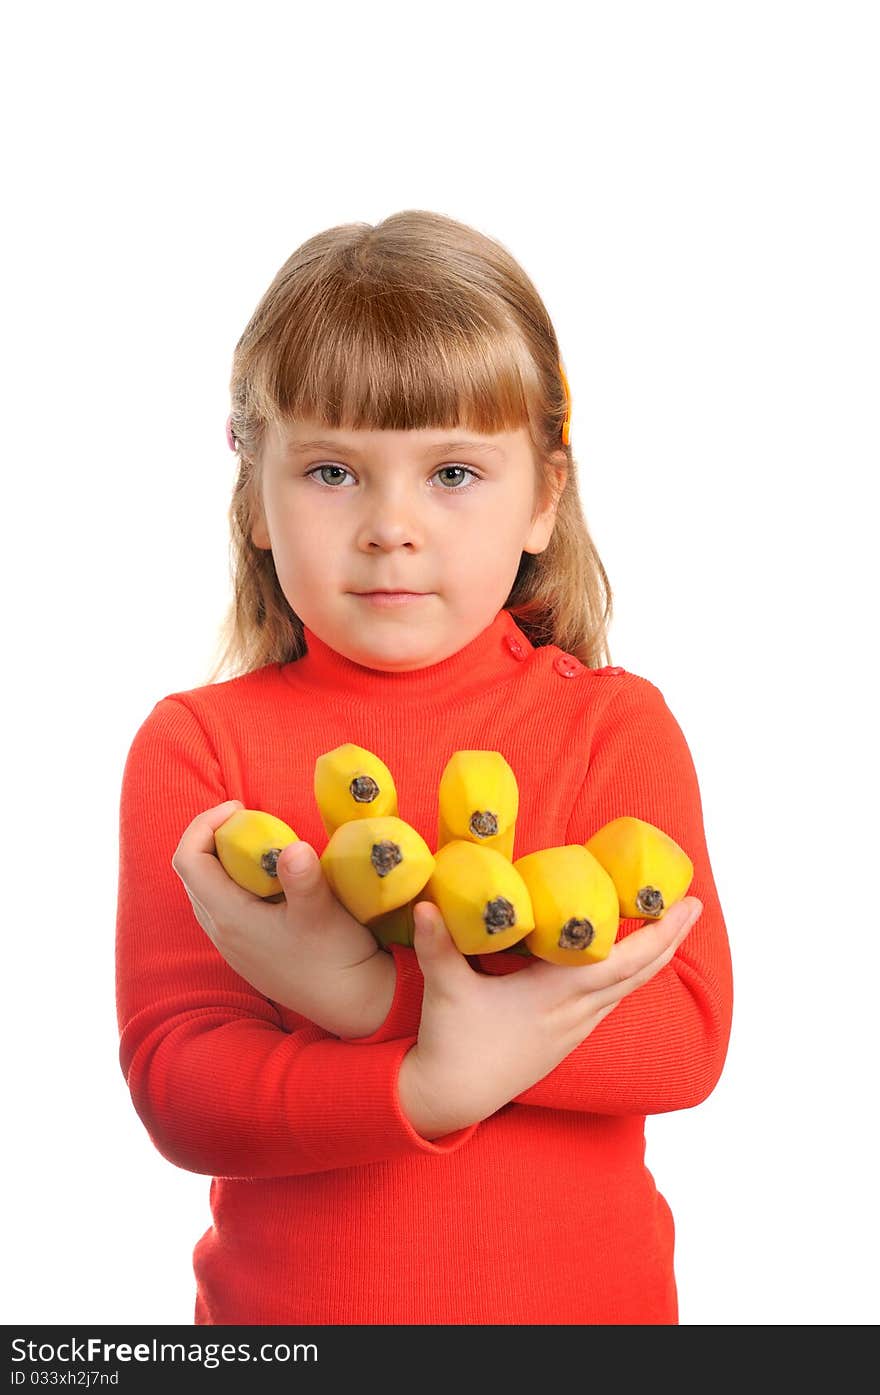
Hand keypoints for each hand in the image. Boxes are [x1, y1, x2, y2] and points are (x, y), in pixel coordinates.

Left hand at [171, 800, 395, 1038]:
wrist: (350, 1003)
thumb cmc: (335, 957)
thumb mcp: (322, 913)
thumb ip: (303, 878)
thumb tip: (294, 847)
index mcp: (229, 916)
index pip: (189, 860)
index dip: (204, 825)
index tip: (241, 808)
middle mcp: (221, 931)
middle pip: (193, 873)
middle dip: (213, 837)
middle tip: (250, 820)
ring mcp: (232, 945)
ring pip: (207, 891)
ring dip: (224, 861)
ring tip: (261, 844)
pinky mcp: (247, 952)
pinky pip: (223, 907)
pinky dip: (235, 882)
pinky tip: (270, 880)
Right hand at [397, 896, 703, 1138]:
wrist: (451, 1096)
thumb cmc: (452, 1041)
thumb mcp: (445, 989)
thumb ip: (438, 944)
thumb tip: (425, 902)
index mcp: (554, 993)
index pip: (620, 960)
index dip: (656, 933)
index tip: (684, 904)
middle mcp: (573, 1011)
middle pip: (637, 973)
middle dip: (669, 938)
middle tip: (693, 905)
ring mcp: (572, 1028)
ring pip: (626, 989)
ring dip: (652, 958)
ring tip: (669, 929)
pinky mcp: (564, 1038)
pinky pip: (609, 1002)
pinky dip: (627, 978)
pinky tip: (627, 967)